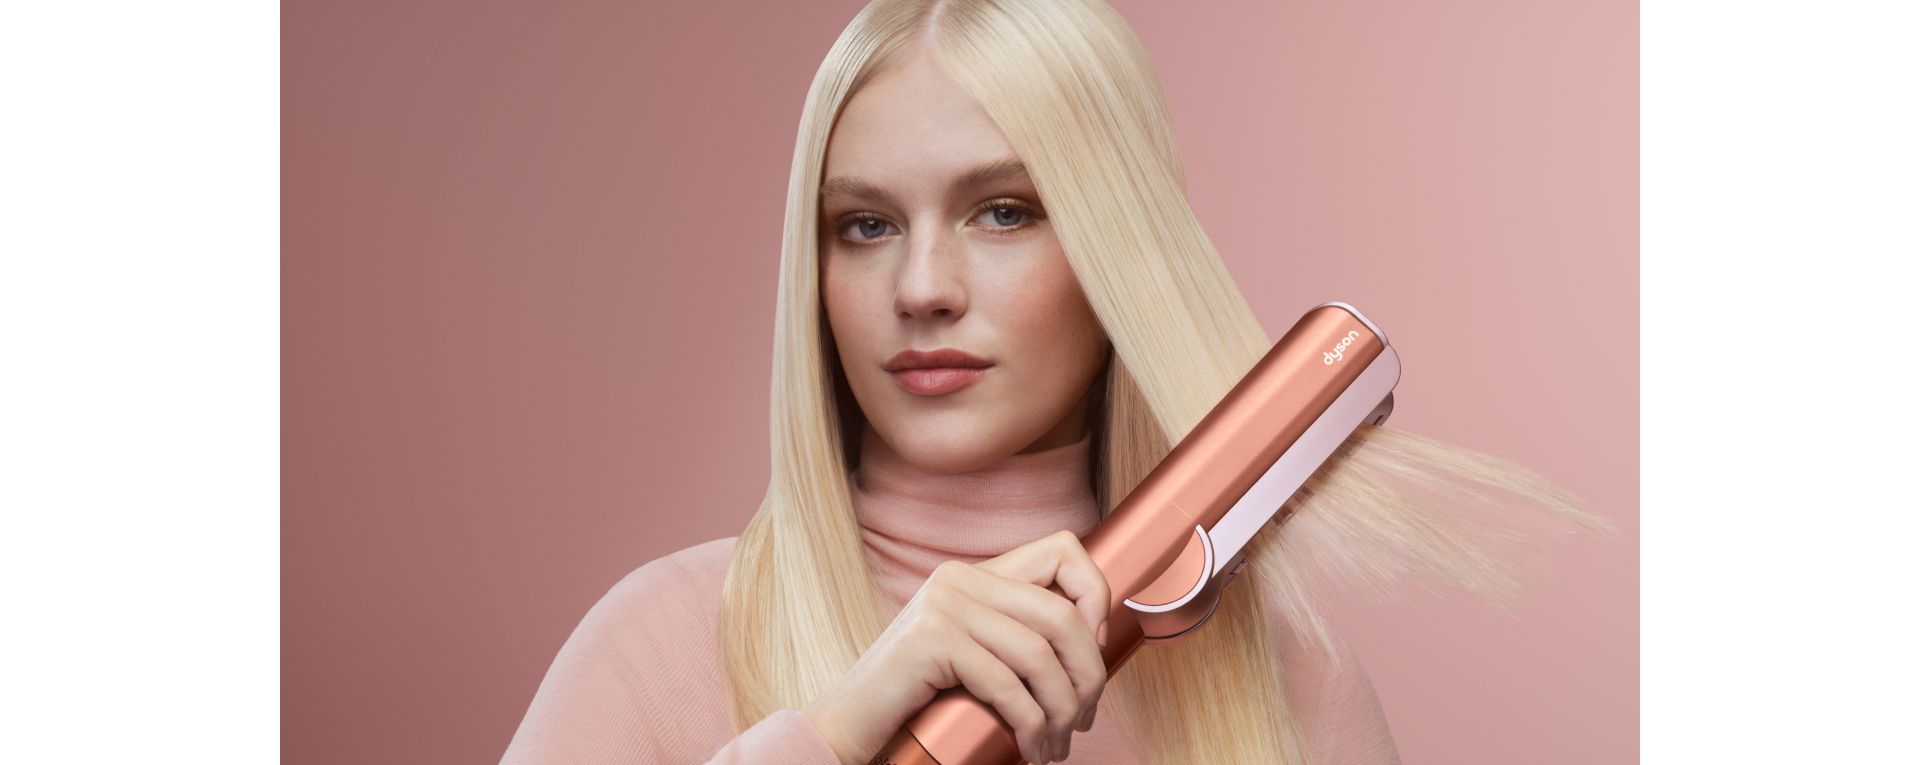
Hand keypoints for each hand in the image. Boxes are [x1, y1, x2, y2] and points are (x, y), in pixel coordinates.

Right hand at [801, 530, 1111, 764]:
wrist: (848, 725)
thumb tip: (1094, 644)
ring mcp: (943, 606)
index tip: (1093, 651)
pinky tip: (1031, 750)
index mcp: (974, 573)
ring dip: (1061, 711)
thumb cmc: (917, 700)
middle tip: (1083, 720)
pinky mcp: (932, 641)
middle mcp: (959, 578)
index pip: (1063, 549)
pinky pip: (1008, 686)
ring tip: (1056, 746)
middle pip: (1062, 614)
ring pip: (1040, 656)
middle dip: (1088, 675)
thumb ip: (1014, 634)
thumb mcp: (974, 654)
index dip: (1095, 594)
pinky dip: (1030, 726)